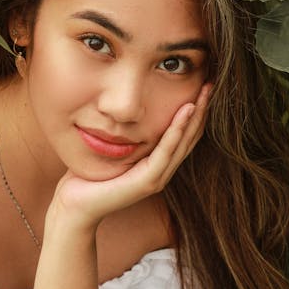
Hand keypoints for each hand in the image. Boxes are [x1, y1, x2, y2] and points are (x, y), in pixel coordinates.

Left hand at [48, 84, 211, 229]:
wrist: (75, 205)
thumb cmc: (88, 176)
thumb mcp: (111, 148)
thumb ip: (124, 133)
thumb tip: (123, 108)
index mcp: (156, 164)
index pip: (183, 135)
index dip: (195, 112)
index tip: (202, 86)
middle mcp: (162, 171)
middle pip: (190, 136)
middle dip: (202, 109)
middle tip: (213, 83)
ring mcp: (157, 178)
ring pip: (184, 142)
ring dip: (197, 115)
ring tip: (206, 92)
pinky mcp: (148, 181)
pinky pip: (166, 151)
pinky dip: (177, 129)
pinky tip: (186, 110)